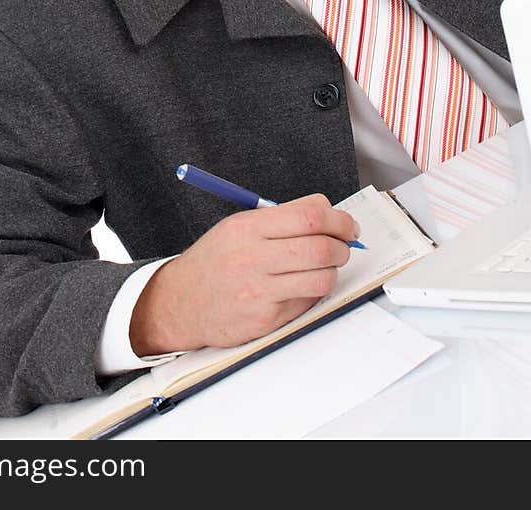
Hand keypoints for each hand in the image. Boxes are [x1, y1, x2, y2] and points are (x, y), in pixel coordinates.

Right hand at [129, 194, 359, 355]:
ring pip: (321, 278)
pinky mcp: (265, 320)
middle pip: (320, 248)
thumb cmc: (215, 261)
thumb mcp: (239, 226)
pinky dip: (314, 292)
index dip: (339, 220)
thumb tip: (327, 210)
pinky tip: (303, 286)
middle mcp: (252, 259)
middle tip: (344, 246)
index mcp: (248, 229)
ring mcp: (259, 293)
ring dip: (333, 271)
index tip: (348, 225)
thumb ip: (283, 215)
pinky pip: (307, 303)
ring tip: (325, 266)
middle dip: (343, 247)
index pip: (309, 217)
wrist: (181, 303)